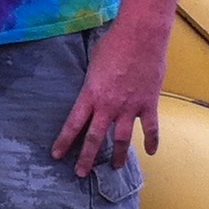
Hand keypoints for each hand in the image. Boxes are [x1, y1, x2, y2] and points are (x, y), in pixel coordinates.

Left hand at [53, 19, 167, 175]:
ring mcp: (129, 107)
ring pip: (122, 139)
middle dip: (87, 157)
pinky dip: (152, 141)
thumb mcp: (93, 62)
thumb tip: (93, 89)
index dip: (64, 141)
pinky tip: (151, 152)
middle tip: (80, 172)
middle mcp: (108, 105)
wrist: (141, 36)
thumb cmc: (114, 42)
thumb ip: (92, 81)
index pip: (73, 124)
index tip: (57, 155)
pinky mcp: (148, 103)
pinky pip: (150, 128)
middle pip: (96, 138)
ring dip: (119, 155)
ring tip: (116, 167)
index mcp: (91, 94)